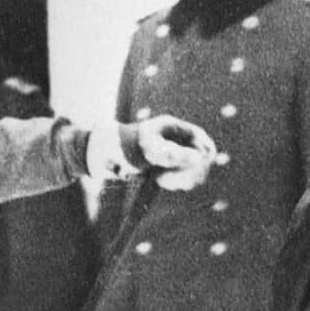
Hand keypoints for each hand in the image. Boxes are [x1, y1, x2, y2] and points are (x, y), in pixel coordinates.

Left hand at [86, 115, 223, 190]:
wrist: (105, 155)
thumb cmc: (125, 146)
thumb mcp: (149, 149)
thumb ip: (174, 154)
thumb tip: (199, 158)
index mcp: (173, 127)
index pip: (200, 137)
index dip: (204, 151)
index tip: (198, 165)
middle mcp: (176, 140)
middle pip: (201, 156)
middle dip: (191, 170)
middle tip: (175, 179)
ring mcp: (173, 153)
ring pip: (193, 170)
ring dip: (183, 178)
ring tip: (162, 180)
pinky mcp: (167, 167)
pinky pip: (182, 178)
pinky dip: (175, 183)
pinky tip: (160, 182)